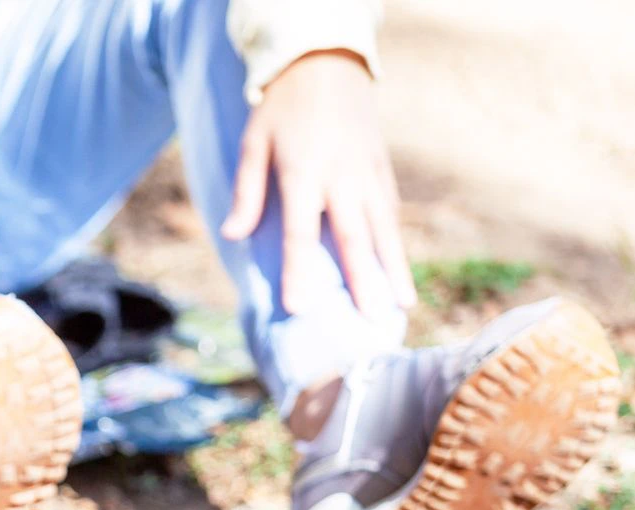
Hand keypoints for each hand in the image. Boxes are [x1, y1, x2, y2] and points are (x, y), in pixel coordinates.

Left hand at [220, 50, 415, 314]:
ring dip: (394, 268)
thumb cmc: (281, 109)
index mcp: (304, 172)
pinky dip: (396, 242)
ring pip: (383, 228)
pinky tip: (399, 271)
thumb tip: (232, 236)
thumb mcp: (253, 143)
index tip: (299, 308)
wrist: (326, 65)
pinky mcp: (383, 169)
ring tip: (403, 305)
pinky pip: (390, 212)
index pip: (300, 232)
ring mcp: (368, 173)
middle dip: (364, 280)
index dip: (299, 271)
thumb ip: (246, 191)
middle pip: (353, 236)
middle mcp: (342, 177)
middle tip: (373, 319)